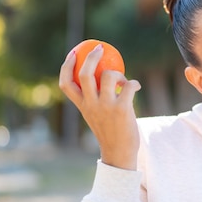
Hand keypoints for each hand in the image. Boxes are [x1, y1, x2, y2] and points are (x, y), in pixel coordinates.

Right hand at [59, 44, 140, 169]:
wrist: (119, 154)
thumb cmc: (110, 133)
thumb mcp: (96, 116)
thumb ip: (95, 100)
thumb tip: (102, 77)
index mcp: (82, 106)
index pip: (65, 83)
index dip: (67, 66)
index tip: (73, 53)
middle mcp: (91, 105)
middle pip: (85, 74)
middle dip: (91, 57)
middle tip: (100, 48)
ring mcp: (106, 107)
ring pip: (108, 76)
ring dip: (118, 72)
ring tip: (123, 80)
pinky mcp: (122, 110)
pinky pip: (128, 86)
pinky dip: (133, 83)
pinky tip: (135, 86)